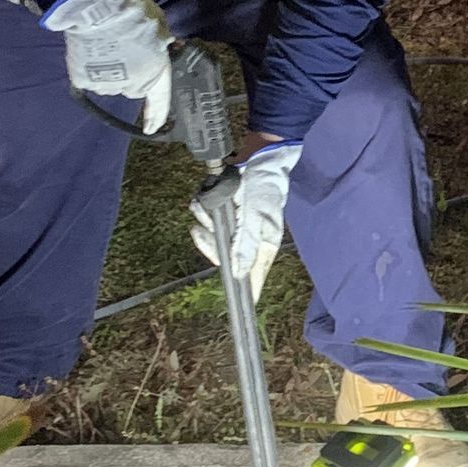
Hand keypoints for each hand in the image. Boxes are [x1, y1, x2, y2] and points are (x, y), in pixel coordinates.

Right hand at [41, 0, 174, 133]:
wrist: (97, 5)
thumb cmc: (132, 9)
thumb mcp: (159, 24)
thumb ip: (161, 42)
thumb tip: (164, 44)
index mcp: (157, 72)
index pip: (159, 101)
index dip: (156, 116)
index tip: (151, 128)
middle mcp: (134, 85)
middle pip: (132, 86)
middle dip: (130, 72)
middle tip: (122, 48)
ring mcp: (107, 85)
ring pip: (110, 81)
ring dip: (108, 68)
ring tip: (104, 44)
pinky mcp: (85, 81)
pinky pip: (88, 77)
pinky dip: (88, 67)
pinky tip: (88, 49)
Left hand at [190, 140, 300, 298]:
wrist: (258, 156)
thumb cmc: (265, 186)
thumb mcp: (257, 216)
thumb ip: (247, 244)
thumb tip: (240, 274)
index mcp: (262, 246)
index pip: (253, 278)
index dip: (246, 293)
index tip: (241, 310)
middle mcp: (246, 240)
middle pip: (221, 257)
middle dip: (211, 242)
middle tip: (209, 228)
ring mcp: (232, 227)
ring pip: (208, 237)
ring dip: (205, 220)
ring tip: (214, 206)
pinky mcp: (220, 212)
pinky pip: (202, 217)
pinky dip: (202, 208)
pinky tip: (209, 199)